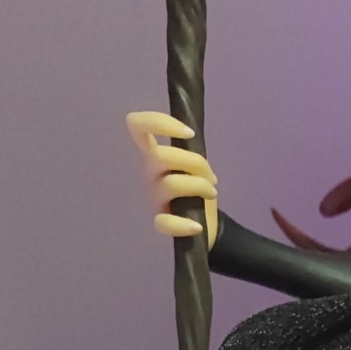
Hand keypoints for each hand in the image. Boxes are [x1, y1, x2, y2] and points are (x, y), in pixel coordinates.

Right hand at [126, 110, 218, 244]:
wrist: (205, 225)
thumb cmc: (196, 189)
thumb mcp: (193, 166)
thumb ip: (190, 151)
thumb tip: (193, 140)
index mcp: (154, 156)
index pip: (138, 126)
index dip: (160, 123)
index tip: (189, 133)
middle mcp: (149, 175)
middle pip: (161, 156)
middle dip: (195, 162)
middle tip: (212, 177)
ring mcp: (153, 199)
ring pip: (171, 184)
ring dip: (200, 185)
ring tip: (212, 193)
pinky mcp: (162, 224)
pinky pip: (164, 223)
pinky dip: (183, 225)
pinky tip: (196, 227)